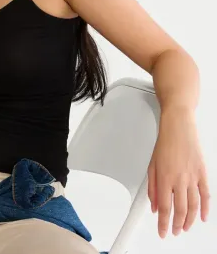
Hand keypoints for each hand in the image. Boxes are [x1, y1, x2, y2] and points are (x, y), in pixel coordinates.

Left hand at [147, 107, 209, 237]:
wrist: (179, 126)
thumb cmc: (165, 142)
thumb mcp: (151, 164)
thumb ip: (152, 187)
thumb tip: (153, 205)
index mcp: (164, 177)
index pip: (164, 208)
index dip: (163, 223)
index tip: (162, 231)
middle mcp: (179, 179)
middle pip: (180, 210)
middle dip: (176, 225)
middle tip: (173, 231)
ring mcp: (193, 177)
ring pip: (194, 206)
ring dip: (190, 221)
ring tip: (185, 227)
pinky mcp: (203, 173)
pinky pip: (206, 195)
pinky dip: (206, 209)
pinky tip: (203, 217)